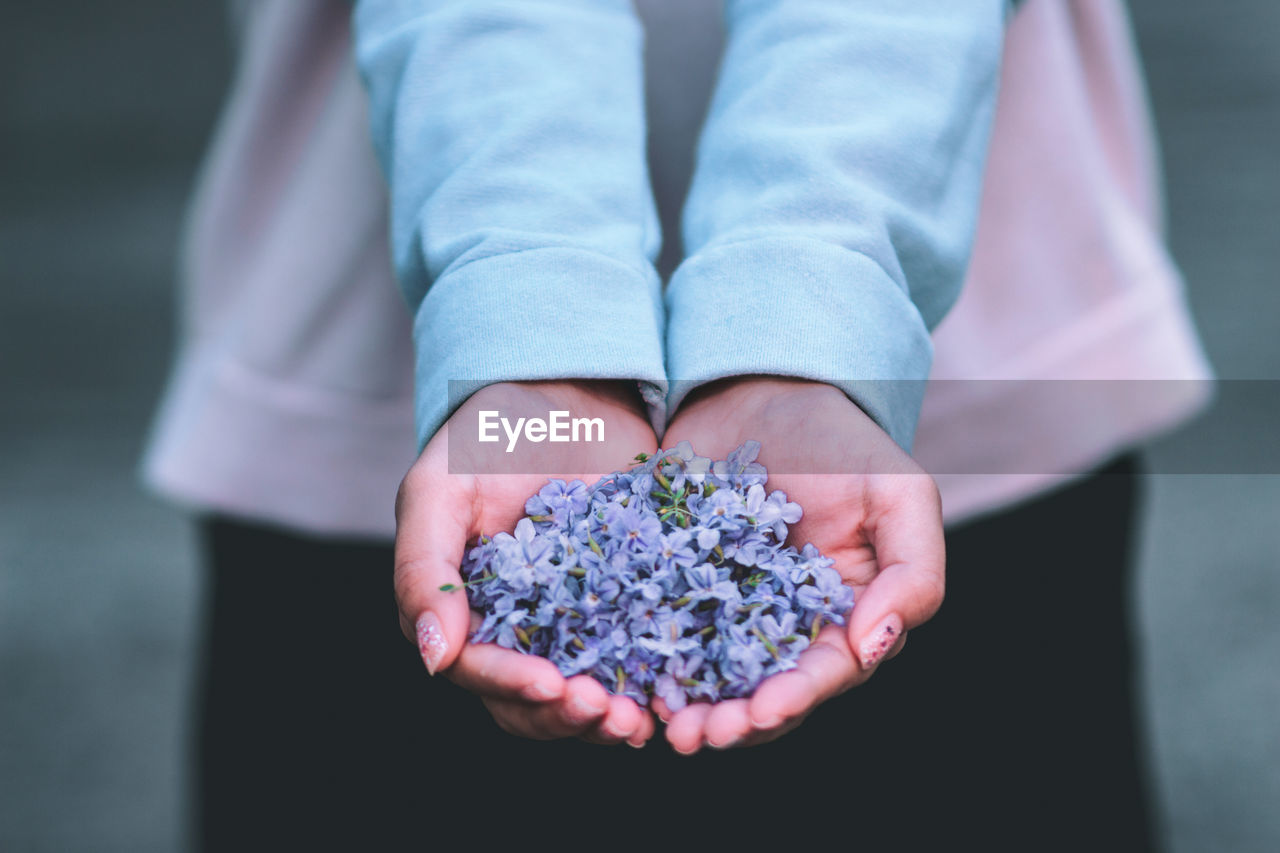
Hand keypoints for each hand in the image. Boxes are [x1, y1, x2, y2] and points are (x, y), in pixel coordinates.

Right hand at [395, 380, 658, 744]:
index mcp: (460, 610)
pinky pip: (633, 661)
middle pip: (529, 704)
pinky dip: (648, 686)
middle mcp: (512, 629)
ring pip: (579, 697)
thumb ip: (425, 568)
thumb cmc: (488, 434)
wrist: (570, 396)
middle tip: (609, 714)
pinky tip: (672, 698)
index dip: (511, 684)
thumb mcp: (441, 488)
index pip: (477, 668)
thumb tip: (433, 659)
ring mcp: (569, 625)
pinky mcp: (622, 610)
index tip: (552, 686)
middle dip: (566, 717)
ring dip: (605, 719)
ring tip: (640, 721)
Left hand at [653, 377, 944, 752]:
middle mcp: (786, 629)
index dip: (795, 698)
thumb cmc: (844, 446)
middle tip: (696, 738)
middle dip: (734, 723)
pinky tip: (626, 679)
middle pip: (762, 692)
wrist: (764, 393)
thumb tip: (873, 645)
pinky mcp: (676, 589)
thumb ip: (912, 573)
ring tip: (663, 725)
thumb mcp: (899, 495)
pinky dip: (647, 661)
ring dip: (689, 708)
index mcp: (844, 618)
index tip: (762, 713)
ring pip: (709, 677)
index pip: (823, 672)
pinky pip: (661, 633)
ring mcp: (727, 613)